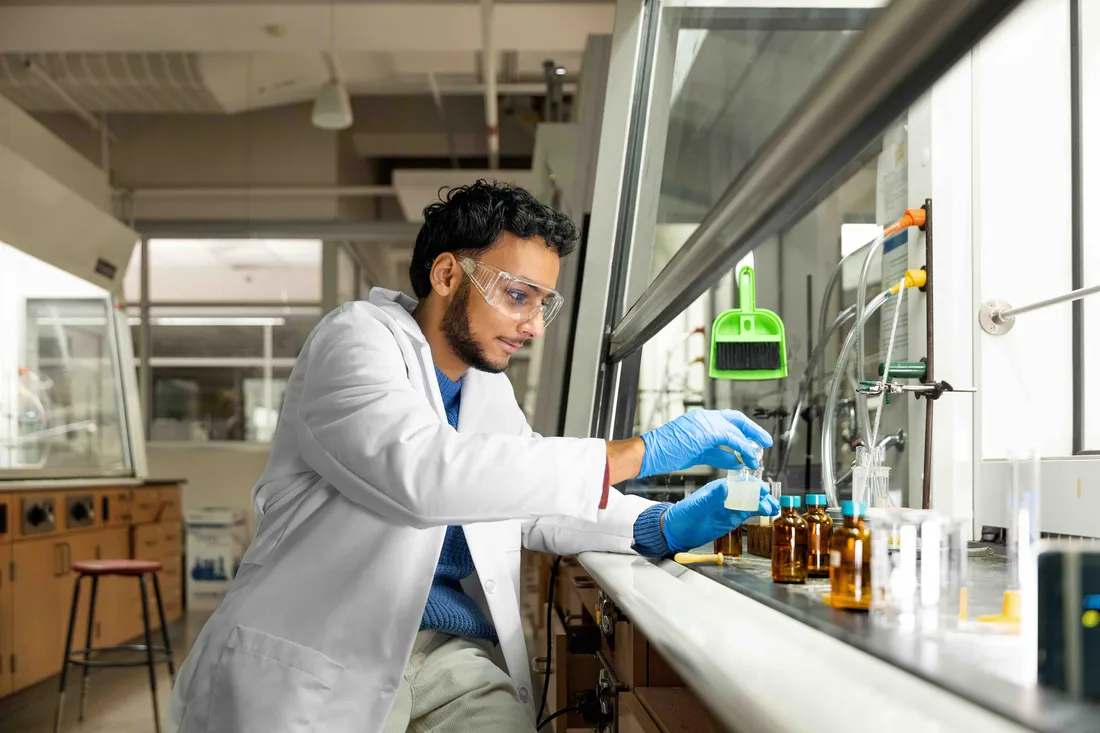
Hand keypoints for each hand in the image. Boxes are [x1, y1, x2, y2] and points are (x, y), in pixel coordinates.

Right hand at [638, 409, 771, 478]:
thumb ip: (718, 454)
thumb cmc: (666, 454)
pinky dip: (743, 449)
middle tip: (765, 442)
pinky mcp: (706, 432)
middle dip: (753, 431)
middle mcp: (704, 417)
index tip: (754, 439)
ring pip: (736, 431)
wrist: (648, 453)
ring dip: (749, 446)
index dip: (743, 428)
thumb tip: (737, 459)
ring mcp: (705, 422)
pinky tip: (747, 459)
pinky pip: (732, 440)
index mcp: (700, 419)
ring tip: (756, 459)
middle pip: (736, 419)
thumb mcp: (696, 453)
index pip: (728, 419)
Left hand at [661, 479, 779, 552]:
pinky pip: (750, 512)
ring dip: (764, 504)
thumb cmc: (685, 513)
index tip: (761, 489)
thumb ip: (712, 497)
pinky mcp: (734, 517)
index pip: (740, 483)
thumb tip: (725, 487)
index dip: (752, 485)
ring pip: (753, 502)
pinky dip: (760, 512)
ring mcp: (732, 506)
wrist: (680, 530)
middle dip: (761, 496)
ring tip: (773, 508)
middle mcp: (729, 495)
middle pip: (750, 492)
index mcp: (720, 487)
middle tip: (769, 502)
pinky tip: (769, 513)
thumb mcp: (698, 505)